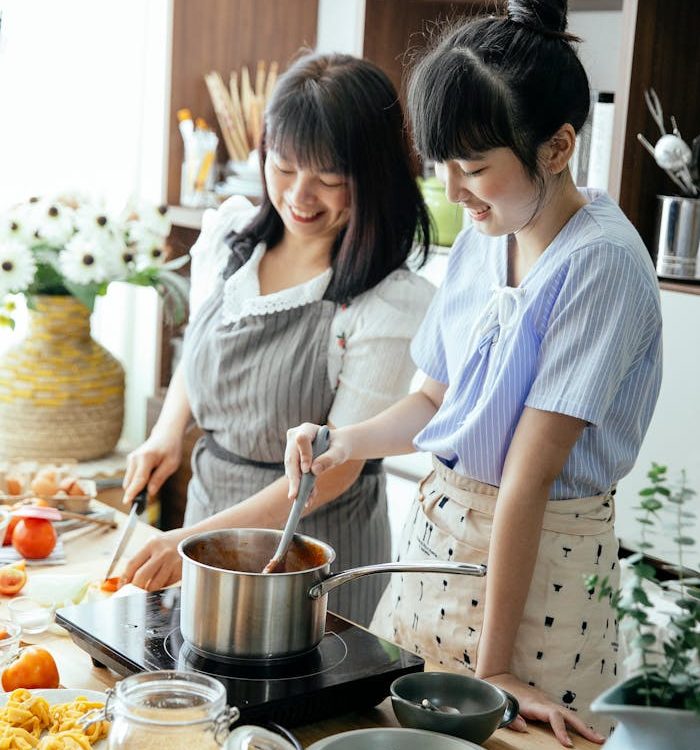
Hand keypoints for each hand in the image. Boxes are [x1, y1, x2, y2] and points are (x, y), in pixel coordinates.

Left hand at [121, 528, 188, 590]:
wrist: (197, 536)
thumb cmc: (174, 541)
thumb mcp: (157, 542)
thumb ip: (144, 556)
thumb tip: (129, 577)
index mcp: (152, 544)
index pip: (131, 564)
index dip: (124, 578)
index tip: (122, 585)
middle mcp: (162, 553)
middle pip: (140, 577)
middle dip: (134, 588)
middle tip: (133, 591)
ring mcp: (172, 563)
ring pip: (153, 585)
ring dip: (148, 589)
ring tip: (148, 587)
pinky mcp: (180, 571)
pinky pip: (166, 585)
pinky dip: (162, 586)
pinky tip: (163, 579)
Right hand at [122, 430, 182, 504]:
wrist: (165, 435)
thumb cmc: (170, 449)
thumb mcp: (171, 465)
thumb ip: (159, 479)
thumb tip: (149, 492)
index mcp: (146, 458)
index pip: (138, 479)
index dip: (133, 492)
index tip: (127, 502)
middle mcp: (135, 458)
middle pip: (130, 483)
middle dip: (137, 491)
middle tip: (149, 494)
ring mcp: (131, 459)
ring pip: (129, 481)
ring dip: (138, 485)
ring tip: (154, 476)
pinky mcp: (130, 460)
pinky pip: (131, 476)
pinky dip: (138, 479)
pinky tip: (150, 472)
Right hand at [284, 423, 350, 499]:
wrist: (336, 447)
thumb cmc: (339, 446)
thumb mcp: (339, 451)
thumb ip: (329, 458)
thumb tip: (314, 470)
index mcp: (307, 429)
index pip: (302, 439)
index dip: (303, 455)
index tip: (307, 470)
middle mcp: (295, 437)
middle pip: (291, 458)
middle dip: (294, 478)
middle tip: (295, 495)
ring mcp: (292, 450)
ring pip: (291, 469)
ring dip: (297, 486)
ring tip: (305, 500)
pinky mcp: (293, 462)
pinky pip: (295, 476)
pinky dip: (301, 488)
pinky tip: (307, 499)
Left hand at [482, 672, 605, 747]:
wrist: (499, 676)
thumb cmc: (500, 692)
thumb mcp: (501, 705)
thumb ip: (511, 718)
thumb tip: (525, 728)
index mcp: (534, 703)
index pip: (553, 716)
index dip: (561, 730)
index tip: (569, 744)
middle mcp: (543, 701)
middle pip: (567, 714)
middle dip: (584, 727)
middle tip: (599, 740)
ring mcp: (545, 701)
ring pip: (568, 714)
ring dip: (582, 726)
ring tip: (597, 739)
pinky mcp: (545, 704)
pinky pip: (563, 714)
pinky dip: (574, 723)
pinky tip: (582, 732)